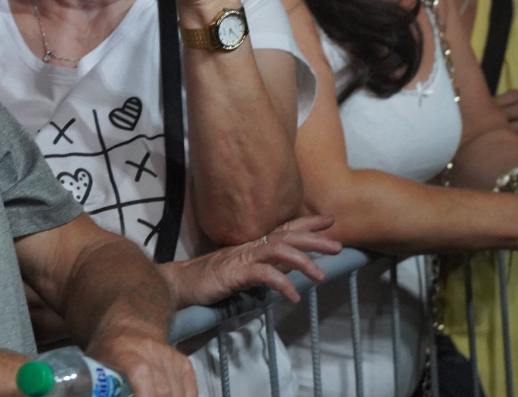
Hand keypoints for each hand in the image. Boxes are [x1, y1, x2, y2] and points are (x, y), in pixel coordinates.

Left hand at [87, 333, 196, 396]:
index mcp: (123, 351)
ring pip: (178, 394)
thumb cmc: (106, 353)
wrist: (127, 327)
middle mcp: (151, 352)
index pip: (140, 373)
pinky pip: (189, 393)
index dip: (144, 395)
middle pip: (163, 391)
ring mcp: (170, 358)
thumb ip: (95, 386)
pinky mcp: (184, 365)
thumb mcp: (92, 367)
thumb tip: (74, 391)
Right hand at [162, 215, 342, 305]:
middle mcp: (249, 246)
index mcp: (251, 244)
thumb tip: (283, 273)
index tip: (329, 219)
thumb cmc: (207, 280)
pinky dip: (281, 283)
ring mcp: (241, 258)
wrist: (178, 284)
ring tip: (321, 276)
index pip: (283, 228)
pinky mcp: (233, 273)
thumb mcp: (240, 272)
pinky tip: (294, 297)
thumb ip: (260, 268)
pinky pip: (263, 275)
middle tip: (338, 246)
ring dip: (302, 261)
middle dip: (314, 239)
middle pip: (286, 235)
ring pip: (278, 250)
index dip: (306, 222)